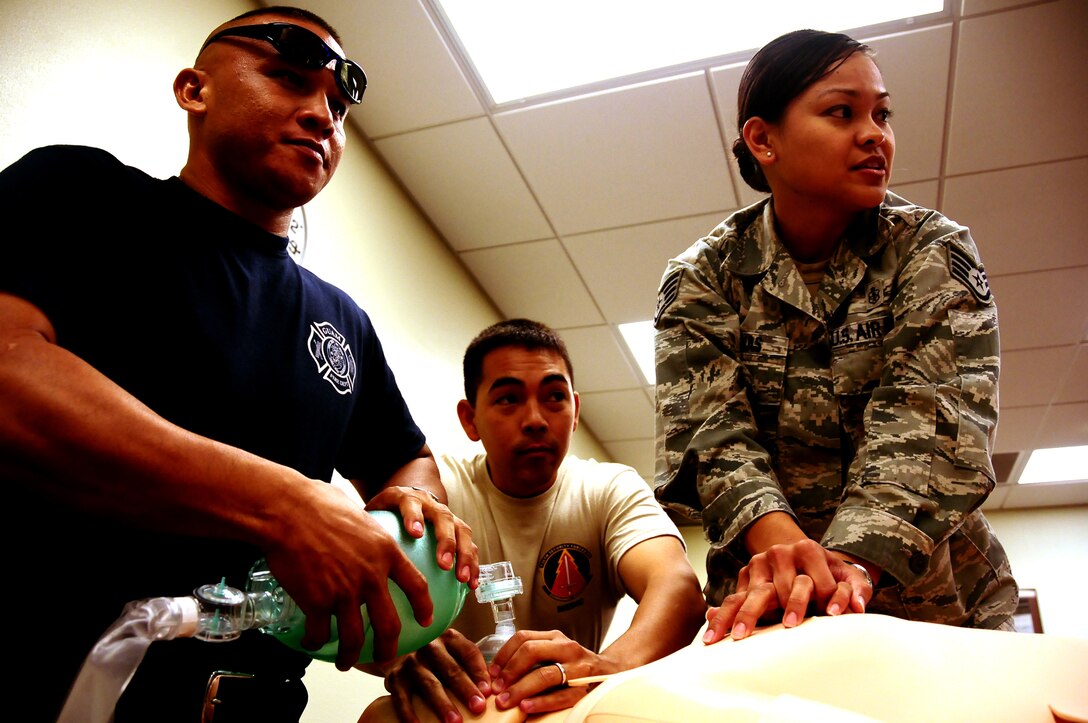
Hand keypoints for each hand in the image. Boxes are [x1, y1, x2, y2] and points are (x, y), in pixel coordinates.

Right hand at [264, 480, 433, 669]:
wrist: (288, 511)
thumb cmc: (319, 504)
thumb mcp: (360, 515)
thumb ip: (369, 535)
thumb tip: (365, 539)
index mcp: (386, 552)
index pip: (417, 585)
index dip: (424, 607)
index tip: (426, 620)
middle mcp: (371, 576)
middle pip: (389, 625)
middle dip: (388, 649)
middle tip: (384, 657)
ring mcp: (344, 592)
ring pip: (354, 638)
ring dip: (350, 655)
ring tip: (344, 663)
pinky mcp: (316, 601)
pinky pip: (320, 633)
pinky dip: (316, 642)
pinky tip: (312, 641)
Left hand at [366, 485, 478, 587]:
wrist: (410, 497)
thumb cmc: (386, 512)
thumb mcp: (374, 511)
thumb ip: (363, 526)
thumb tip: (343, 557)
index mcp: (407, 498)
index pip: (411, 503)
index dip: (414, 516)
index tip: (414, 533)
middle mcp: (432, 505)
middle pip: (443, 519)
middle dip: (446, 541)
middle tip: (444, 564)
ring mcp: (448, 516)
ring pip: (462, 532)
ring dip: (464, 555)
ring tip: (461, 578)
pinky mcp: (459, 530)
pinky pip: (470, 546)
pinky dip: (472, 565)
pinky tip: (471, 586)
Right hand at [382, 629, 491, 722]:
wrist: (396, 651)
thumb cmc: (433, 657)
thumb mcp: (451, 653)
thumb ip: (469, 665)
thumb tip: (491, 688)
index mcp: (449, 638)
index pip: (469, 653)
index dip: (480, 672)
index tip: (489, 691)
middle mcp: (430, 646)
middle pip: (451, 669)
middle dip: (465, 690)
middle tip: (478, 707)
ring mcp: (411, 662)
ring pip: (429, 684)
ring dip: (443, 704)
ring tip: (455, 721)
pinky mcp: (394, 677)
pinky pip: (402, 698)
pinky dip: (409, 713)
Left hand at [489, 630, 614, 713]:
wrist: (611, 673)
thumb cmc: (575, 665)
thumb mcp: (555, 652)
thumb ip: (532, 656)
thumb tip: (498, 672)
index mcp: (555, 638)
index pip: (523, 637)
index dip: (504, 654)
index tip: (492, 672)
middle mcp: (566, 648)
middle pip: (531, 651)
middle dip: (510, 671)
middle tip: (496, 688)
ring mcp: (577, 667)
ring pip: (544, 674)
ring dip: (521, 689)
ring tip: (506, 701)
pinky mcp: (584, 688)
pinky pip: (560, 696)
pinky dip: (541, 702)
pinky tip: (526, 707)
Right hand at [702, 539, 872, 643]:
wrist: (802, 557)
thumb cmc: (829, 574)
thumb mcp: (848, 577)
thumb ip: (857, 590)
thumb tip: (859, 608)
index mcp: (808, 550)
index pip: (817, 580)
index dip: (825, 598)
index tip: (831, 616)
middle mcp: (781, 554)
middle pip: (785, 585)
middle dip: (789, 606)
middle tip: (791, 625)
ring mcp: (759, 564)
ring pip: (755, 593)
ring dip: (747, 615)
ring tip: (739, 636)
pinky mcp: (745, 575)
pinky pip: (735, 598)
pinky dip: (724, 616)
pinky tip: (714, 633)